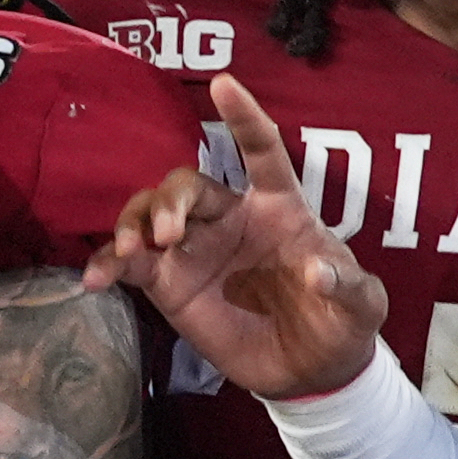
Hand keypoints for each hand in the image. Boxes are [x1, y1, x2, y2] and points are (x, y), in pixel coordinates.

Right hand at [87, 73, 385, 399]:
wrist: (309, 373)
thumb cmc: (340, 324)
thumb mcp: (363, 308)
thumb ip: (348, 287)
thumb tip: (317, 270)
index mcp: (277, 209)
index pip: (260, 153)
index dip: (244, 119)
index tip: (224, 84)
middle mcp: (228, 218)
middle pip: (186, 185)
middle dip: (169, 201)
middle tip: (167, 236)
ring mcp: (192, 249)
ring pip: (148, 212)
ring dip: (133, 223)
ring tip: (134, 253)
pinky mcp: (167, 283)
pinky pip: (128, 263)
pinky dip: (106, 265)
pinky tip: (94, 279)